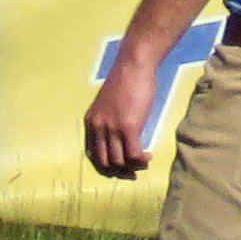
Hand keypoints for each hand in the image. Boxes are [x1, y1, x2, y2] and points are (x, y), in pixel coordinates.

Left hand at [84, 60, 157, 179]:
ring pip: (119, 161)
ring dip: (133, 167)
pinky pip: (133, 154)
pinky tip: (149, 156)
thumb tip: (122, 138)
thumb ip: (112, 121)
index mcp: (91, 123)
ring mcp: (112, 128)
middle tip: (134, 173)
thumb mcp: (111, 105)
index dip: (106, 167)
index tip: (120, 169)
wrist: (133, 66)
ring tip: (144, 162)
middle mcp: (98, 128)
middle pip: (104, 163)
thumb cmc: (126, 82)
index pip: (92, 155)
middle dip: (119, 172)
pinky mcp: (128, 126)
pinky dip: (141, 160)